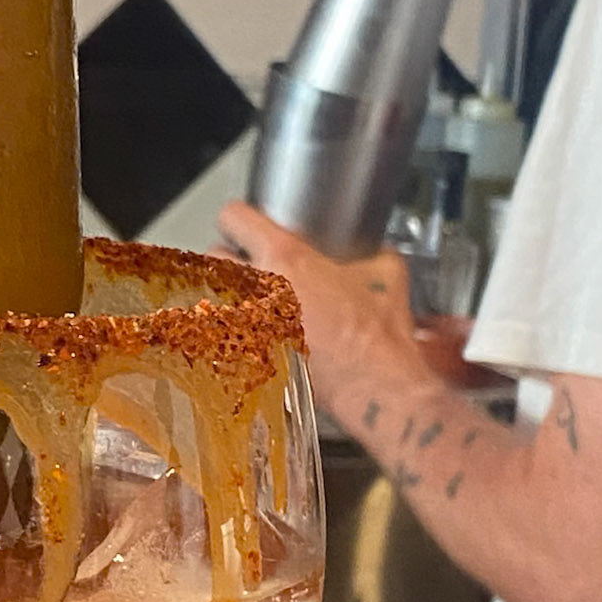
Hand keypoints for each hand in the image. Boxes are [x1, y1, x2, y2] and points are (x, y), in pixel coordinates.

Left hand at [216, 202, 424, 422]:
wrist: (375, 384)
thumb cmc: (378, 334)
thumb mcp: (387, 271)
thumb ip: (367, 251)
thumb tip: (368, 251)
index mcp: (287, 257)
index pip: (234, 218)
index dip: (238, 218)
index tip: (244, 225)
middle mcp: (259, 288)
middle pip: (214, 257)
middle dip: (228, 258)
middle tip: (249, 264)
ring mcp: (248, 323)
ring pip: (216, 296)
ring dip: (230, 295)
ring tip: (253, 300)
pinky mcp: (250, 355)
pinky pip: (229, 334)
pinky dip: (239, 331)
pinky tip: (264, 335)